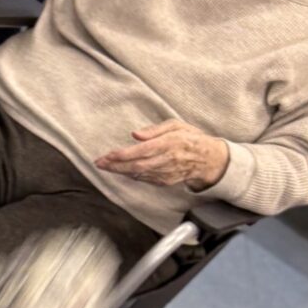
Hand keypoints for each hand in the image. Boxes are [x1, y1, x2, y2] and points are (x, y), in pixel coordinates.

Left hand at [93, 120, 230, 190]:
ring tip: (106, 166)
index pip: (141, 151)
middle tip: (99, 163)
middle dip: (115, 166)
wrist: (208, 160)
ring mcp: (166, 173)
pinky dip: (131, 175)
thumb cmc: (191, 138)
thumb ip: (155, 130)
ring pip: (138, 174)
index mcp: (169, 143)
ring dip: (120, 171)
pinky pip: (144, 179)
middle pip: (136, 166)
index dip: (122, 155)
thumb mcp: (176, 125)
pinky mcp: (165, 181)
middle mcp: (166, 160)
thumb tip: (135, 134)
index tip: (107, 155)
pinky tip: (122, 170)